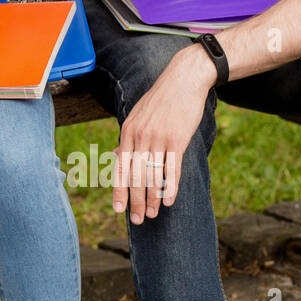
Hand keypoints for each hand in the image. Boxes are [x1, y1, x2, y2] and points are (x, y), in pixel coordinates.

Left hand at [112, 45, 214, 223]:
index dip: (118, 191)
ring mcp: (158, 138)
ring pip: (152, 176)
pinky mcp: (177, 139)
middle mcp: (139, 137)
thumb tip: (117, 158)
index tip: (119, 210)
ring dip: (152, 198)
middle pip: (134, 176)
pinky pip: (171, 168)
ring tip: (153, 215)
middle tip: (138, 221)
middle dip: (135, 201)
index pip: (120, 168)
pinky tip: (169, 201)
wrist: (183, 80)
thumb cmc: (161, 101)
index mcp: (127, 132)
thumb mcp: (138, 117)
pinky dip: (170, 187)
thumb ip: (129, 139)